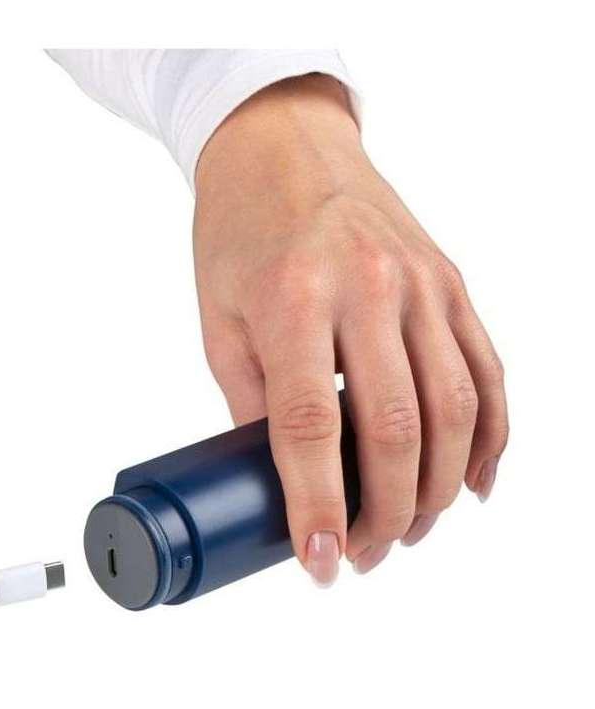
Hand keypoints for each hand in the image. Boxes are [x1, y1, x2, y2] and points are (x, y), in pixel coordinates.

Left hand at [193, 75, 507, 584]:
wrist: (285, 148)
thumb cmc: (241, 235)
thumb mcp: (220, 320)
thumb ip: (252, 401)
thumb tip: (281, 485)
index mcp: (293, 298)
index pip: (310, 426)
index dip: (317, 504)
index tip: (320, 560)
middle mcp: (368, 288)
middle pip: (394, 429)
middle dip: (384, 512)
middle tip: (365, 556)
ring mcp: (422, 284)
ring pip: (453, 410)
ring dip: (436, 488)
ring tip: (407, 532)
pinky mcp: (453, 284)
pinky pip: (486, 372)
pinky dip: (488, 437)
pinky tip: (469, 484)